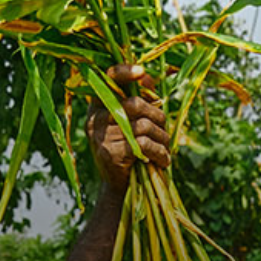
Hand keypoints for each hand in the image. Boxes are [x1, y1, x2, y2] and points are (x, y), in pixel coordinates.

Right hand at [86, 64, 170, 195]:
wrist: (120, 188)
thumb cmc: (131, 151)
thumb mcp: (132, 124)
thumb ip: (138, 101)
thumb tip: (148, 76)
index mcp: (98, 106)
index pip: (107, 80)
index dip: (125, 72)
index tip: (142, 72)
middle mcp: (95, 119)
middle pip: (135, 104)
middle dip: (158, 116)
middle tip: (164, 130)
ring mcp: (101, 137)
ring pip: (144, 125)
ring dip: (162, 137)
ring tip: (164, 148)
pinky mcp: (111, 154)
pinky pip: (144, 144)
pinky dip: (160, 152)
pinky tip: (163, 161)